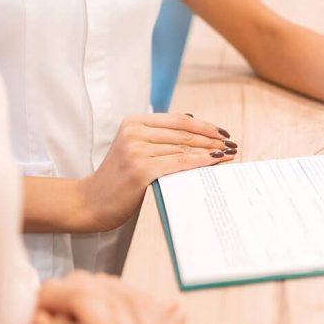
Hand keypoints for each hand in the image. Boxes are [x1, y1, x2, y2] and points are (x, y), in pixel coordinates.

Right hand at [78, 112, 237, 230]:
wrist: (90, 203)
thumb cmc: (117, 179)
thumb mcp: (134, 148)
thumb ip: (158, 135)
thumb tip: (194, 121)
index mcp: (133, 122)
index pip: (179, 120)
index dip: (204, 126)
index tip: (223, 133)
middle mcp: (134, 132)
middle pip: (184, 133)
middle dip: (212, 139)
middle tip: (232, 144)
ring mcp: (136, 150)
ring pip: (184, 148)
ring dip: (211, 151)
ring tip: (229, 154)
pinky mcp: (141, 169)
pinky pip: (179, 163)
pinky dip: (200, 162)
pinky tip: (216, 162)